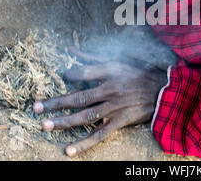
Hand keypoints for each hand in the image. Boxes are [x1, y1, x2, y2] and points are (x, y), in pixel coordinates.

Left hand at [33, 47, 166, 156]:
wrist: (164, 92)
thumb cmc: (140, 73)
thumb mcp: (118, 60)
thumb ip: (92, 57)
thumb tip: (69, 50)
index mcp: (111, 71)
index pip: (83, 73)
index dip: (69, 74)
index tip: (61, 76)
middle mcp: (111, 89)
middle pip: (79, 97)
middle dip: (56, 103)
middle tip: (36, 108)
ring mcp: (115, 107)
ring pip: (86, 116)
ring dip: (64, 122)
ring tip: (45, 125)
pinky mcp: (120, 121)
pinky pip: (100, 134)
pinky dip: (85, 143)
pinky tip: (68, 149)